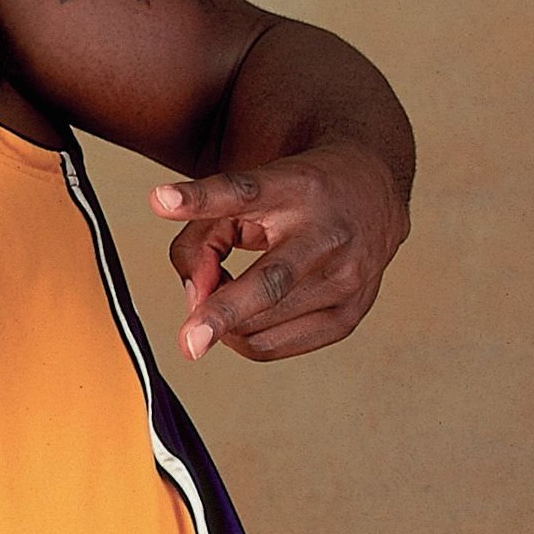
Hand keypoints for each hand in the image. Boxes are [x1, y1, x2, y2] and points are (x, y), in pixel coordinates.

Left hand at [152, 145, 407, 363]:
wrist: (373, 190)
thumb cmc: (292, 195)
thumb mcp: (243, 195)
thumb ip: (199, 239)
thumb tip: (194, 300)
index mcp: (297, 188)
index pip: (244, 192)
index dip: (200, 199)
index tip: (160, 199)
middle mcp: (328, 234)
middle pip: (270, 282)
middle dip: (226, 312)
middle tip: (189, 344)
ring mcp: (347, 278)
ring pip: (259, 325)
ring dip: (224, 319)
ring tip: (227, 289)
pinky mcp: (349, 314)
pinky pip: (272, 346)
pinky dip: (243, 336)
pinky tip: (246, 312)